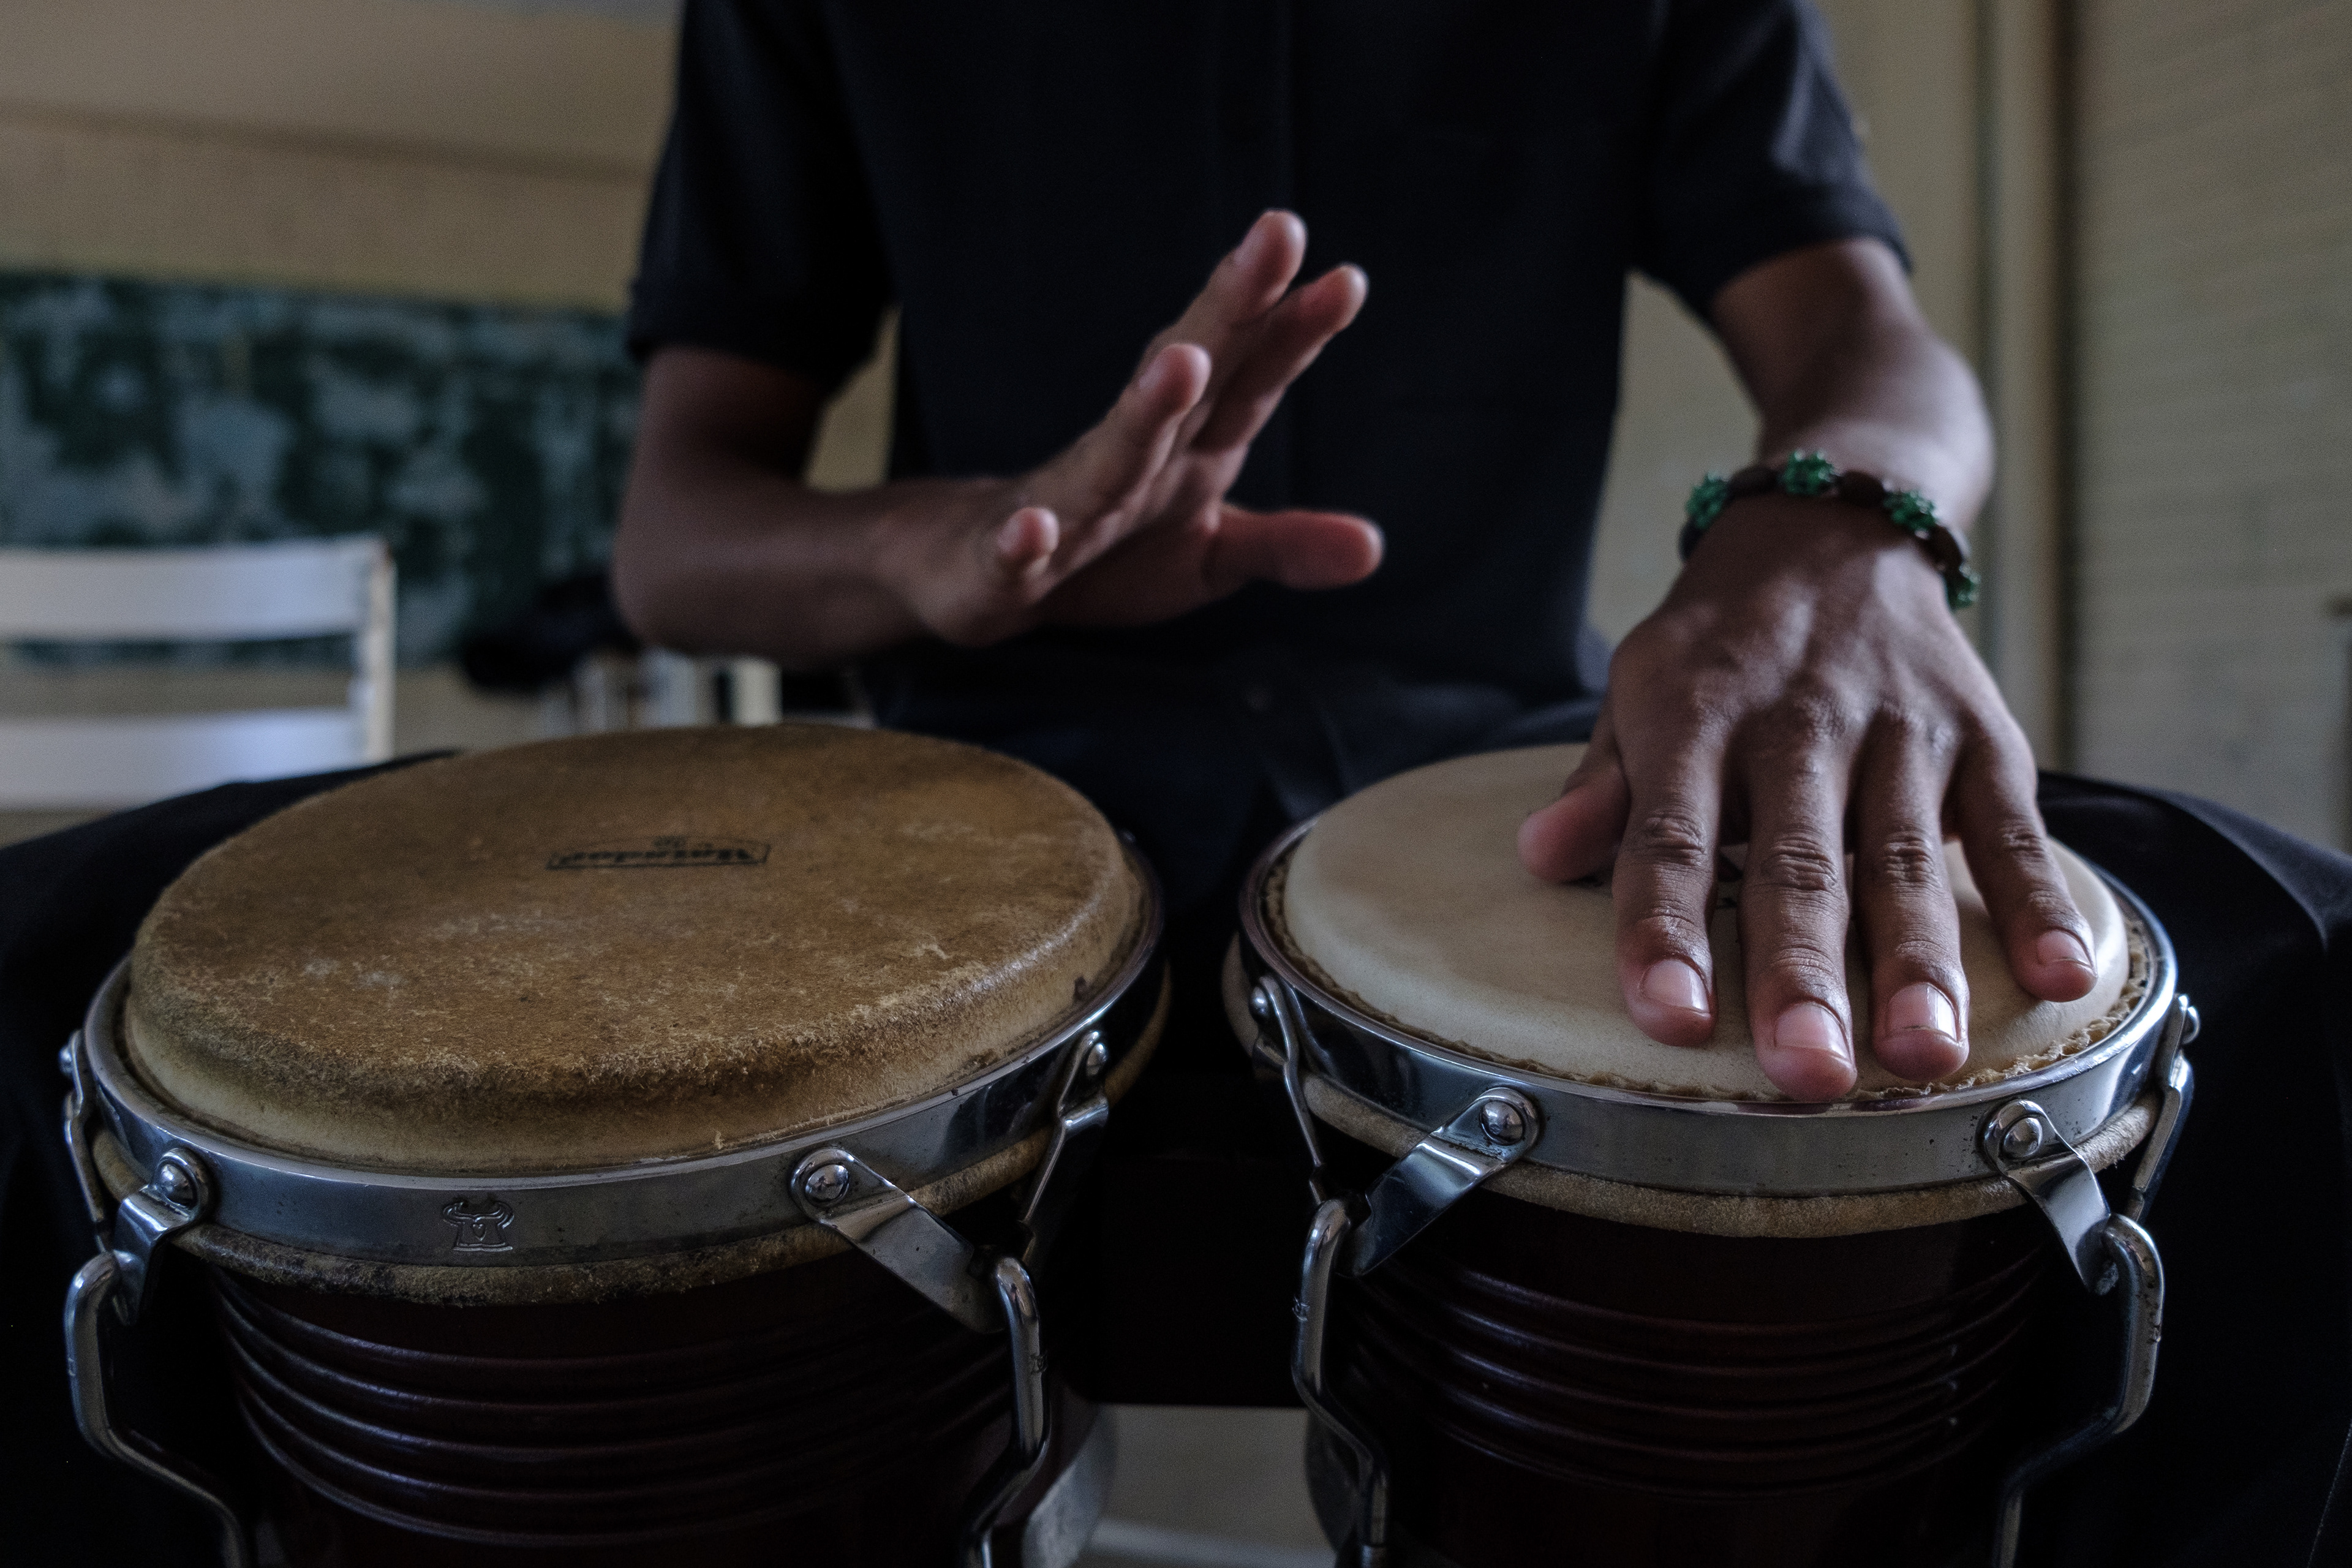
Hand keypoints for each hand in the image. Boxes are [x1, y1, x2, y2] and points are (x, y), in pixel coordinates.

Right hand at [874, 210, 1382, 644]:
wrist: (971, 573)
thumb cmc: (1107, 553)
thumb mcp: (1209, 557)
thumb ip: (1285, 547)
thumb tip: (1374, 549)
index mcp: (1190, 447)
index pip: (1250, 378)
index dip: (1296, 330)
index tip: (1349, 278)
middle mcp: (1132, 457)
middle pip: (1187, 373)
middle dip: (1232, 306)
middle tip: (1280, 229)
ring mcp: (1064, 506)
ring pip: (1109, 455)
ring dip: (1144, 408)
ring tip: (1182, 361)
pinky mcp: (1002, 564)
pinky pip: (1013, 552)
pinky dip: (1022, 540)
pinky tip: (1031, 528)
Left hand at [1516, 496, 2098, 1098]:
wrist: (1834, 528)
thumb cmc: (1720, 645)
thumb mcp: (1640, 690)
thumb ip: (1604, 785)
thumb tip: (1539, 854)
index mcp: (1695, 715)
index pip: (1670, 834)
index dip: (1666, 929)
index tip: (1670, 1017)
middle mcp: (1796, 723)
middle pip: (1796, 863)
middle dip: (1802, 973)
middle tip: (1807, 1073)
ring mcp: (1897, 728)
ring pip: (1903, 856)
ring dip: (1917, 962)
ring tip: (1922, 1057)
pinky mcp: (1981, 734)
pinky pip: (2012, 826)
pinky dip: (2038, 901)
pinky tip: (2056, 976)